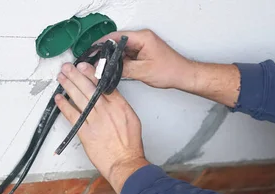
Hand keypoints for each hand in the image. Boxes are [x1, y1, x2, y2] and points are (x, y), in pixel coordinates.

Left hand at [55, 62, 149, 193]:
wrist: (124, 162)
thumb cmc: (129, 145)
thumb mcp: (131, 119)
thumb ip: (119, 105)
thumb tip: (109, 96)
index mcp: (119, 105)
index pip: (104, 84)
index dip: (91, 73)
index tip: (84, 65)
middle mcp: (106, 110)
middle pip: (89, 88)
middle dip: (76, 75)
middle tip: (68, 66)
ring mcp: (94, 121)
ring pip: (79, 98)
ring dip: (68, 86)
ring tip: (61, 77)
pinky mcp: (85, 132)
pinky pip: (72, 116)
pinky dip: (64, 106)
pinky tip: (58, 98)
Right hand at [99, 30, 240, 106]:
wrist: (182, 75)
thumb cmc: (170, 70)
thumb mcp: (142, 71)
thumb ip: (122, 68)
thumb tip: (107, 68)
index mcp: (142, 38)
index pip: (116, 36)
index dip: (102, 44)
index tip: (92, 50)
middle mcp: (141, 38)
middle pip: (117, 42)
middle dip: (105, 53)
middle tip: (96, 62)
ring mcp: (142, 45)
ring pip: (121, 50)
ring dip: (113, 59)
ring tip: (104, 68)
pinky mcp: (142, 52)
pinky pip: (126, 55)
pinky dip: (120, 62)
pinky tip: (116, 70)